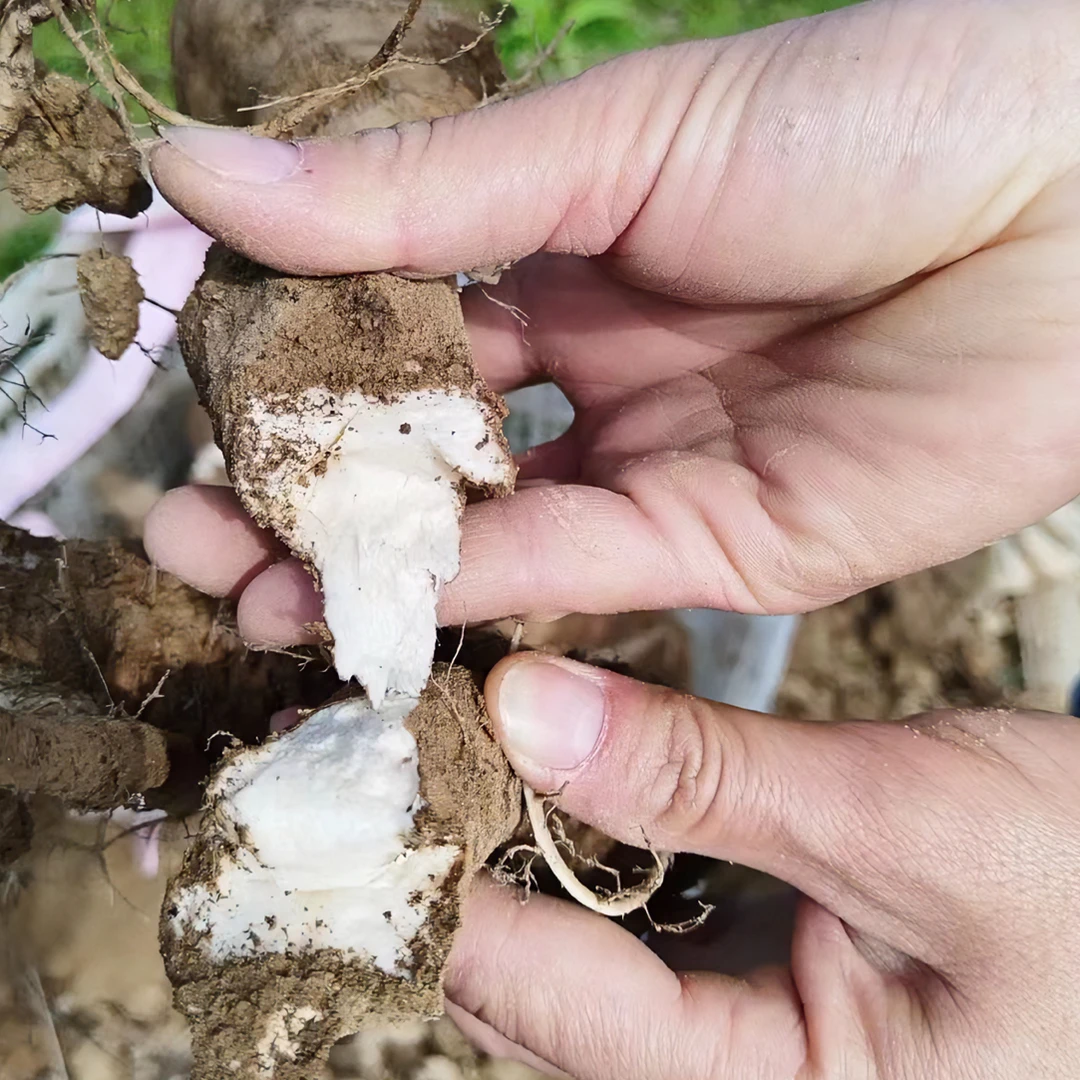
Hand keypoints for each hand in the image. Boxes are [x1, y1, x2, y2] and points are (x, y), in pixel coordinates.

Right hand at [145, 0, 1079, 640]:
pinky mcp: (725, 546)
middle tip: (192, 538)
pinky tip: (384, 610)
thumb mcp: (609, 145)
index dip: (291, 374)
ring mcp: (658, 462)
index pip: (392, 329)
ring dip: (378, 569)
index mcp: (564, 249)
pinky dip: (484, 594)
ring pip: (492, 533)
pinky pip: (580, 576)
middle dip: (313, 498)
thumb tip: (201, 176)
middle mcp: (600, 368)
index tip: (194, 405)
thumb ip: (412, 196)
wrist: (1075, 201)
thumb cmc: (861, 118)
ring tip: (251, 598)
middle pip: (428, 452)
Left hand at [438, 652, 1079, 1078]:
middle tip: (384, 755)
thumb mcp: (905, 819)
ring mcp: (736, 1039)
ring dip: (504, 854)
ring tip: (436, 754)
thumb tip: (525, 709)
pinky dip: (572, 846)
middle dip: (459, 874)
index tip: (372, 787)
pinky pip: (621, 926)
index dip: (451, 892)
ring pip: (569, 958)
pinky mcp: (743, 978)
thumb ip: (706, 776)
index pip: (559, 1006)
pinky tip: (537, 774)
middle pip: (542, 994)